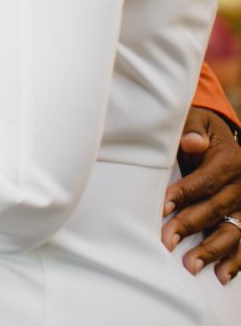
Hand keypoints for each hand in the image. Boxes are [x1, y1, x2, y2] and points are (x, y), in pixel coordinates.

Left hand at [162, 107, 240, 283]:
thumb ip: (193, 130)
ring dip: (212, 250)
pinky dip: (236, 260)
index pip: (205, 181)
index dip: (184, 195)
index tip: (163, 207)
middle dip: (190, 225)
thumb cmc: (200, 131)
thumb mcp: (197, 121)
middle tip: (167, 241)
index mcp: (230, 159)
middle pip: (216, 209)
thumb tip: (192, 142)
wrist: (219, 138)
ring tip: (191, 265)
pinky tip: (222, 275)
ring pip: (232, 230)